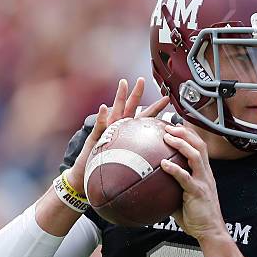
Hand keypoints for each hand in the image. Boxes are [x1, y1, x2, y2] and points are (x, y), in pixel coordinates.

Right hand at [68, 78, 168, 194]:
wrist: (88, 176)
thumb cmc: (109, 169)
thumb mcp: (129, 163)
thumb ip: (142, 157)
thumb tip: (162, 161)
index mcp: (129, 131)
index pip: (145, 117)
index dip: (155, 108)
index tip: (167, 98)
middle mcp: (118, 127)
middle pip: (130, 107)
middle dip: (136, 93)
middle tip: (142, 80)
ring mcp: (106, 130)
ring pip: (115, 111)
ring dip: (119, 97)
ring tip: (123, 83)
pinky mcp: (95, 137)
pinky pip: (99, 126)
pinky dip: (102, 117)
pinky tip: (105, 108)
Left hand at [161, 125, 226, 241]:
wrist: (210, 231)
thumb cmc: (196, 217)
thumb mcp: (182, 198)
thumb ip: (172, 188)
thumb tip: (152, 184)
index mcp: (204, 173)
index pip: (199, 147)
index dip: (188, 134)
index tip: (173, 126)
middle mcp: (206, 173)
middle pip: (199, 145)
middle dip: (184, 132)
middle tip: (167, 126)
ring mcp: (203, 181)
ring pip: (196, 155)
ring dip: (181, 143)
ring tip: (167, 137)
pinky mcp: (198, 192)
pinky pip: (185, 177)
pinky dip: (174, 168)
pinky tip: (163, 164)